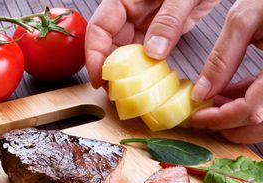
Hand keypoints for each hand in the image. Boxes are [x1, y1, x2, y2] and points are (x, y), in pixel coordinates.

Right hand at [85, 0, 219, 87]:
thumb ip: (168, 20)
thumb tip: (153, 53)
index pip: (99, 27)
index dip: (94, 54)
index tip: (99, 79)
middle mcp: (131, 9)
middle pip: (109, 42)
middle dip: (110, 69)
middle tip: (115, 93)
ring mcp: (145, 20)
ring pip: (126, 50)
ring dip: (127, 72)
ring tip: (129, 93)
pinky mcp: (160, 30)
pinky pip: (146, 52)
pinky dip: (145, 68)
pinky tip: (147, 82)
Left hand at [189, 0, 262, 142]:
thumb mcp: (241, 20)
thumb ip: (220, 59)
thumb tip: (200, 94)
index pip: (254, 110)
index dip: (221, 119)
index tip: (196, 117)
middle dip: (234, 129)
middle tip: (205, 119)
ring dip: (244, 122)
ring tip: (214, 105)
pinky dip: (253, 109)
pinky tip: (229, 95)